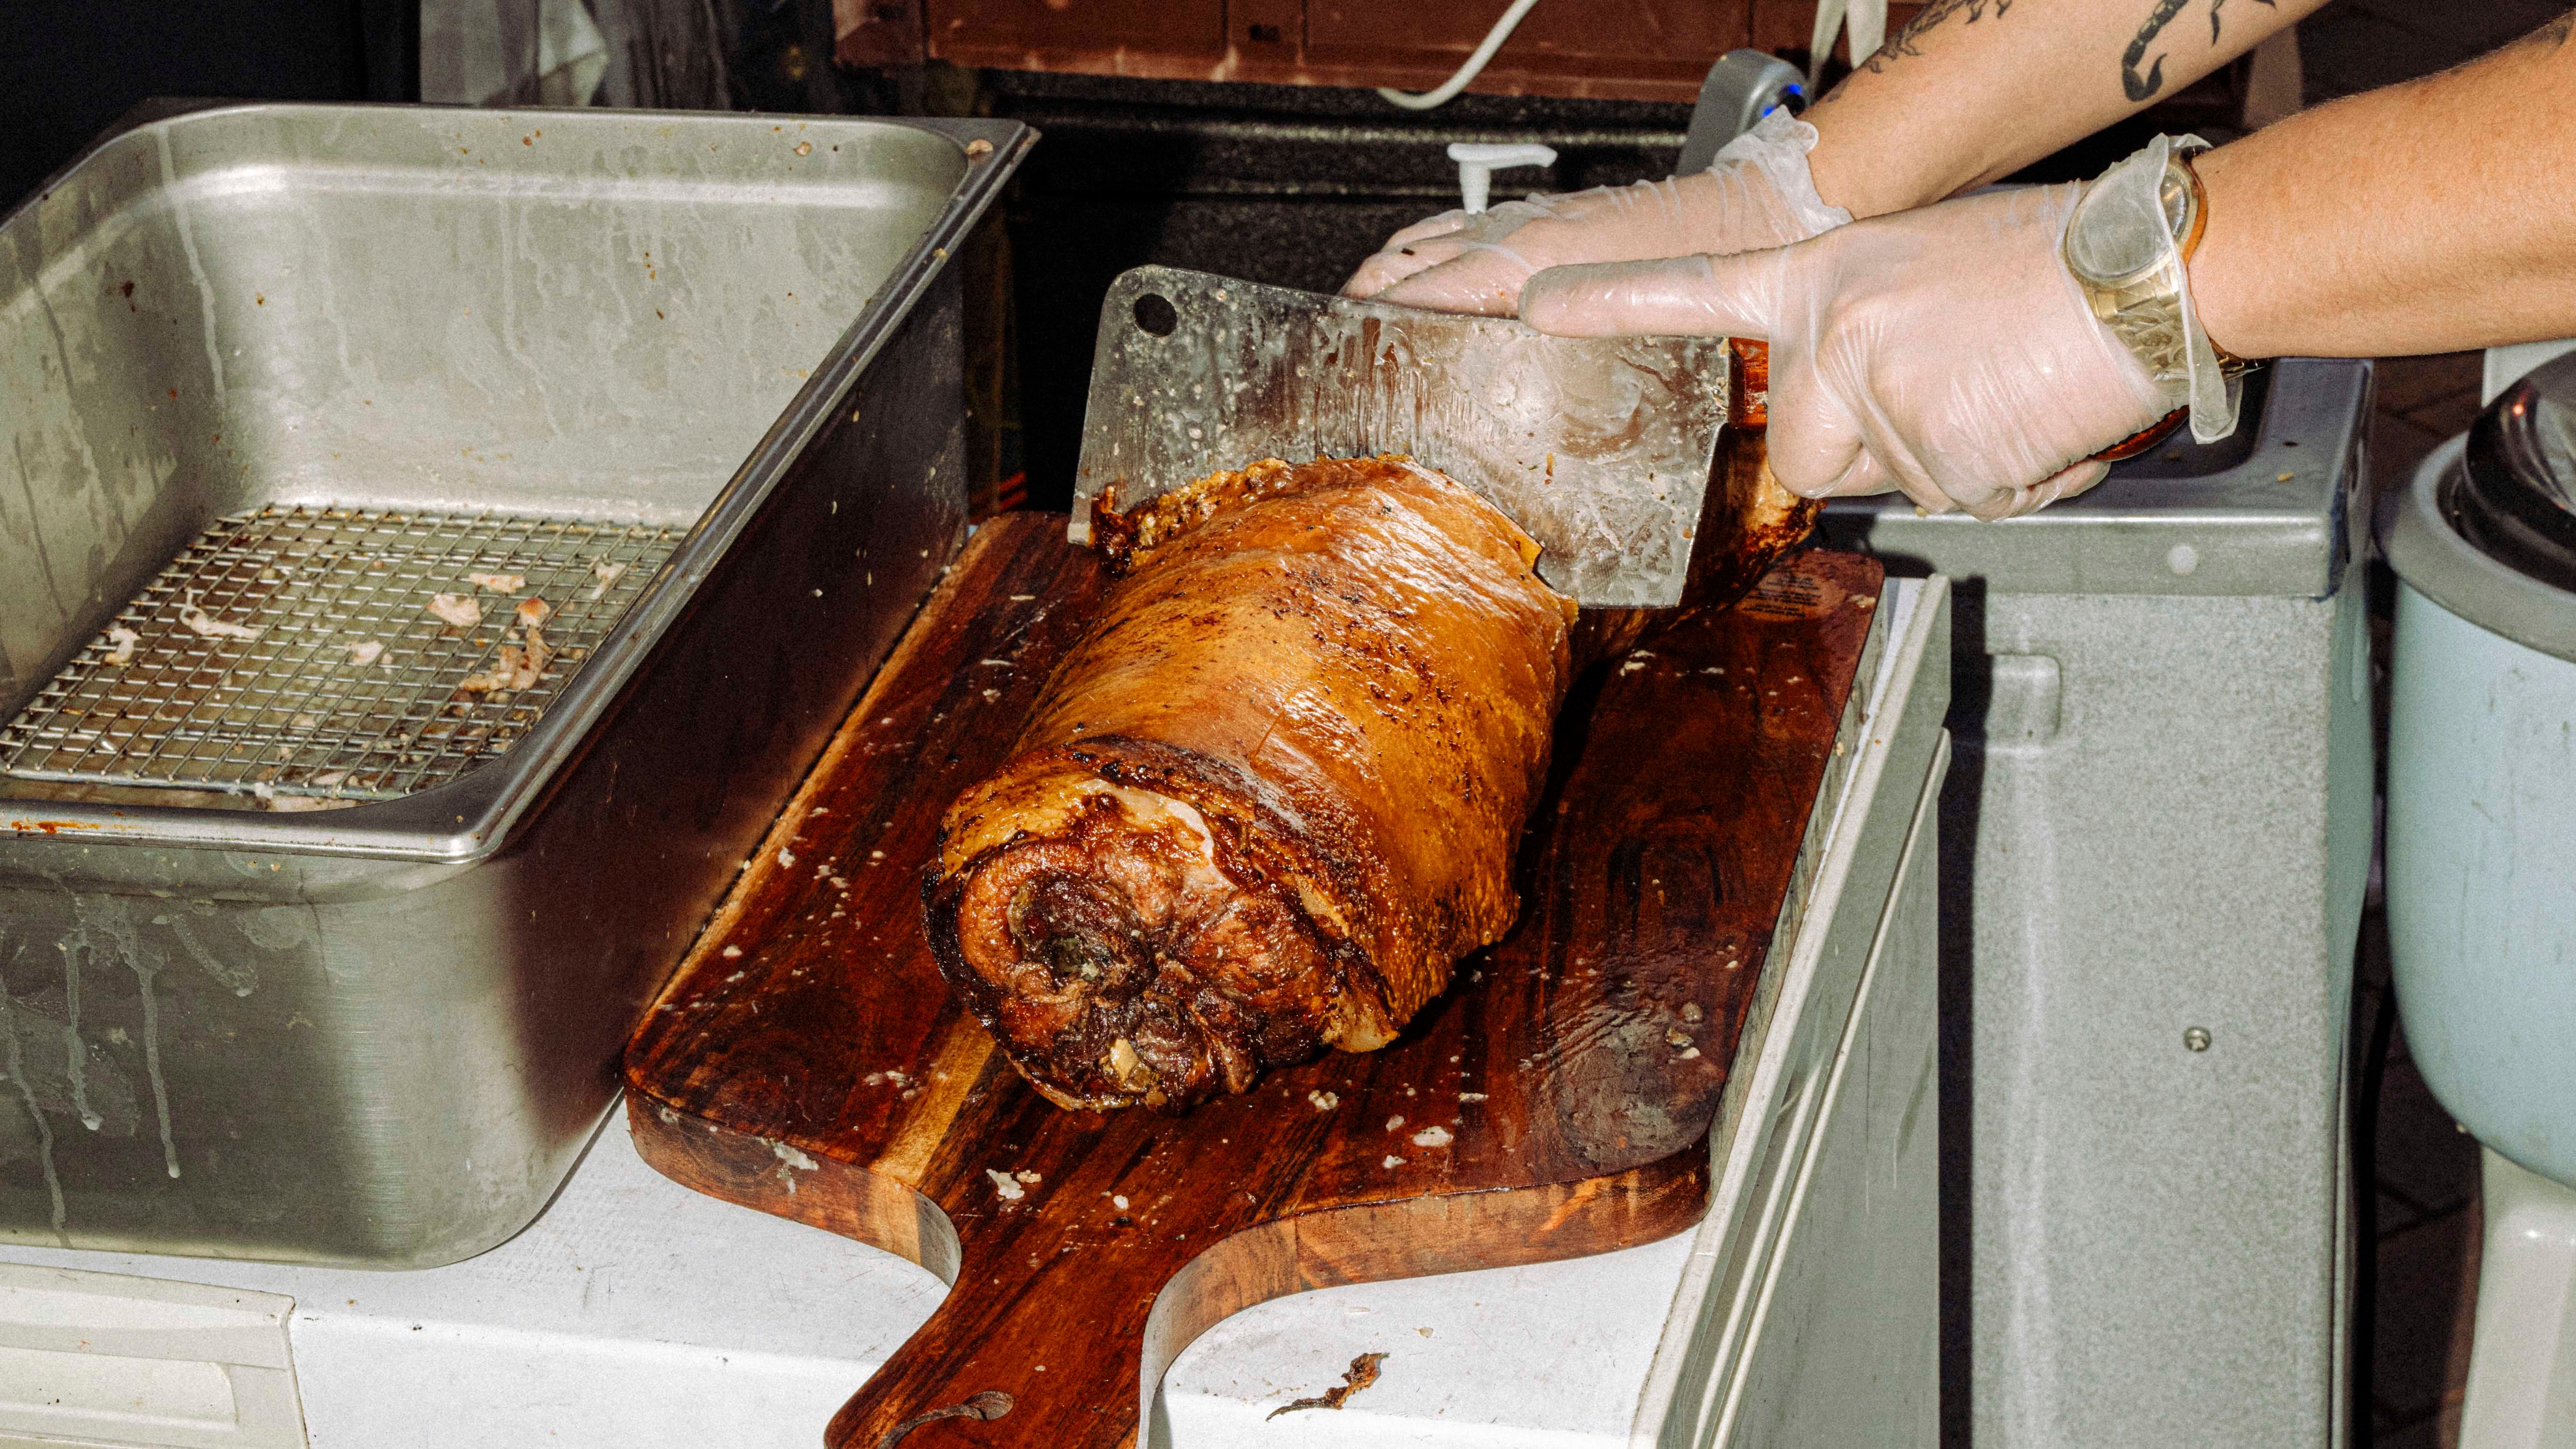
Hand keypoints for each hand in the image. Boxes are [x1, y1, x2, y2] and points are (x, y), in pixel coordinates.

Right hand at [1341, 111, 1849, 316]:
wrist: (1745, 212)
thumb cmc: (1696, 273)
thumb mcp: (1618, 338)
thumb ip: (1553, 366)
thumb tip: (1505, 407)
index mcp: (1516, 266)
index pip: (1408, 298)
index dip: (1366, 332)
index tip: (1341, 365)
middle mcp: (1508, 236)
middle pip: (1397, 270)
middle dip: (1361, 311)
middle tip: (1340, 360)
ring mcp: (1519, 221)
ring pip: (1415, 246)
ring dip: (1384, 283)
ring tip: (1361, 328)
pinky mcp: (1537, 216)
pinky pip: (1450, 230)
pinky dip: (1420, 256)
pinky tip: (1418, 279)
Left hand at [1521, 184, 2171, 518]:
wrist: (2146, 272)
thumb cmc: (2055, 265)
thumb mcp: (1922, 275)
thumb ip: (1860, 339)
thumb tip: (1858, 410)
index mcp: (1825, 275)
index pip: (1689, 290)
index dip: (1603, 302)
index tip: (1524, 305)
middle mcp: (1833, 332)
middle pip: (1804, 457)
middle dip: (1871, 451)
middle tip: (1953, 388)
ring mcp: (1875, 393)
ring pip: (1878, 486)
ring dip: (1940, 462)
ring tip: (2003, 392)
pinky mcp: (1931, 451)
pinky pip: (1952, 504)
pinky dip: (2004, 480)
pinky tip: (2034, 418)